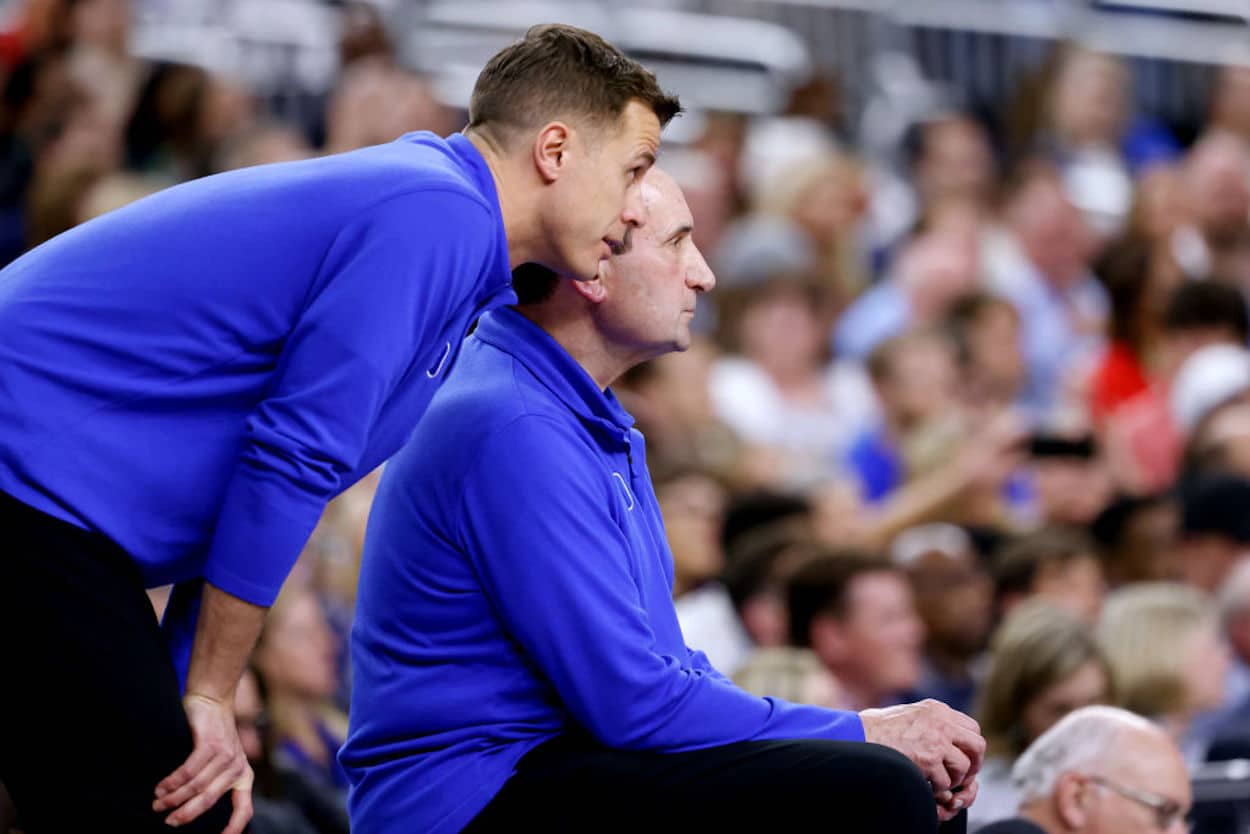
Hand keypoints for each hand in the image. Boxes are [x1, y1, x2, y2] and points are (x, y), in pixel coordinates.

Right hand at [153, 692, 252, 831]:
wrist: (213, 699)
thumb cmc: (212, 735)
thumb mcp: (222, 761)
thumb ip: (214, 782)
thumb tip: (192, 809)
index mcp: (243, 777)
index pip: (244, 810)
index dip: (234, 829)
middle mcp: (238, 768)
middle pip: (209, 801)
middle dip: (186, 815)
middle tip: (168, 822)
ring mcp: (226, 755)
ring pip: (196, 786)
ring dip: (173, 798)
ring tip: (157, 803)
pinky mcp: (211, 744)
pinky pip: (189, 771)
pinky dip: (172, 782)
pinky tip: (161, 787)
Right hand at [860, 699, 984, 817]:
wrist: (858, 735)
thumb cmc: (877, 728)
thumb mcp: (910, 714)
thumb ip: (932, 721)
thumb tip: (949, 737)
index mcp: (937, 709)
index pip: (972, 728)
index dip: (970, 747)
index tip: (963, 758)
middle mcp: (941, 721)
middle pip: (977, 745)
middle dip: (973, 764)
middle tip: (962, 776)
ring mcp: (936, 740)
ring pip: (964, 766)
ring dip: (953, 778)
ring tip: (938, 780)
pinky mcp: (928, 758)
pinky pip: (946, 781)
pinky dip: (937, 787)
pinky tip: (924, 782)